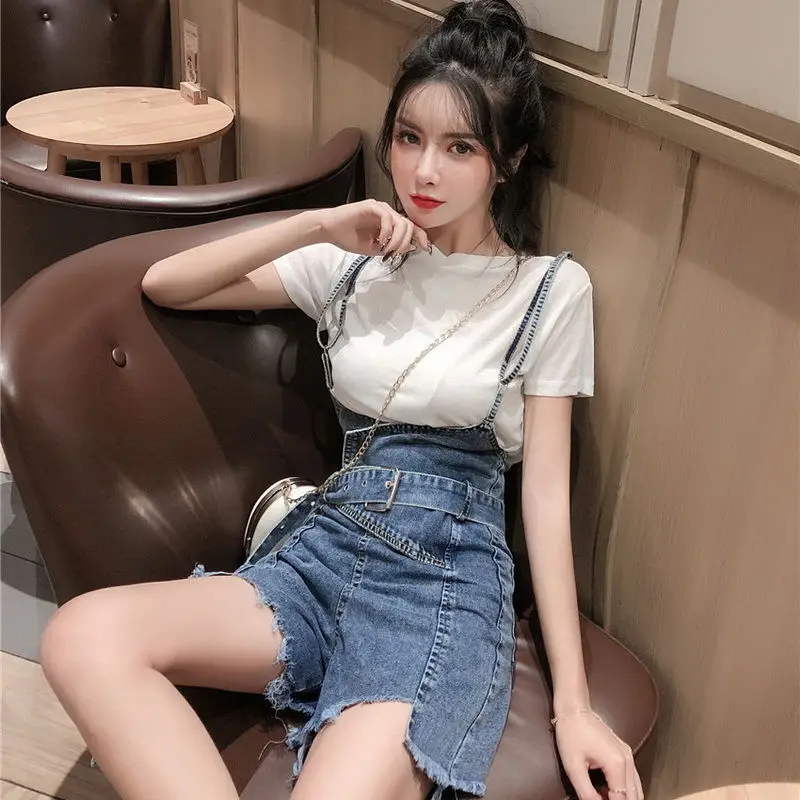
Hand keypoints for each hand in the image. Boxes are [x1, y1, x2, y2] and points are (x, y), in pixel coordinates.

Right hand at [315, 200, 430, 258]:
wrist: (330, 231)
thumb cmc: (349, 238)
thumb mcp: (376, 249)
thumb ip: (392, 248)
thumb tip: (411, 248)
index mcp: (390, 223)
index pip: (411, 227)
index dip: (421, 237)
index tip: (426, 249)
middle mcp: (387, 213)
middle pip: (409, 225)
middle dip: (405, 242)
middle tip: (394, 254)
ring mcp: (380, 208)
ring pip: (400, 222)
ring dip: (397, 239)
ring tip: (386, 249)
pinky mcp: (371, 206)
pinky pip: (387, 218)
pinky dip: (386, 232)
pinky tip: (380, 241)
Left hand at [554, 711, 643, 799]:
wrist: (574, 710)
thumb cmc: (571, 734)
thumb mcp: (573, 767)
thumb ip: (586, 792)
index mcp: (616, 764)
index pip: (622, 799)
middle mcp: (627, 761)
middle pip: (634, 796)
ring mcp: (628, 756)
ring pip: (636, 789)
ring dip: (623, 798)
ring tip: (604, 797)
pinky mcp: (624, 753)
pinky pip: (631, 779)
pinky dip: (624, 790)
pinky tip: (608, 792)